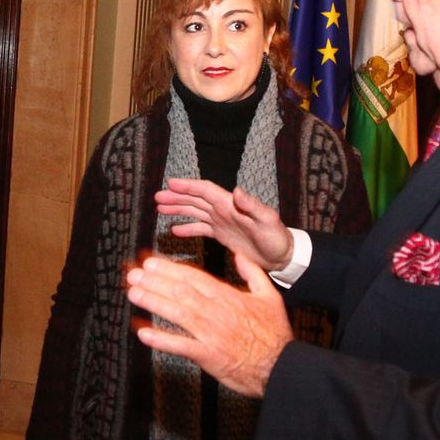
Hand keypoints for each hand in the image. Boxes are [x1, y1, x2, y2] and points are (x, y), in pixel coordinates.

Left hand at [126, 251, 292, 397]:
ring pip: (177, 313)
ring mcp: (210, 333)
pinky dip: (161, 339)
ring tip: (133, 293)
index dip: (170, 269)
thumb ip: (252, 272)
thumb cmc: (275, 334)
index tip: (151, 262)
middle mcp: (216, 312)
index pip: (194, 277)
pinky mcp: (208, 355)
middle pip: (180, 291)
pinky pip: (181, 346)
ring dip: (153, 302)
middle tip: (134, 273)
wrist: (281, 366)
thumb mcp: (269, 296)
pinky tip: (144, 332)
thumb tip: (239, 254)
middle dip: (155, 281)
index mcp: (228, 296)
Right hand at [154, 178, 294, 269]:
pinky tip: (175, 230)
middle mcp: (224, 210)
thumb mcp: (267, 220)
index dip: (188, 186)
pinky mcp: (222, 235)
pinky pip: (201, 229)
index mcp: (231, 204)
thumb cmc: (277, 237)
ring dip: (178, 209)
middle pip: (196, 199)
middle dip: (177, 197)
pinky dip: (187, 228)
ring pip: (195, 212)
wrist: (282, 256)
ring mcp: (222, 222)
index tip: (171, 183)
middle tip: (157, 197)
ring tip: (160, 208)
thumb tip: (237, 190)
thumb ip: (252, 205)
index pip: (205, 190)